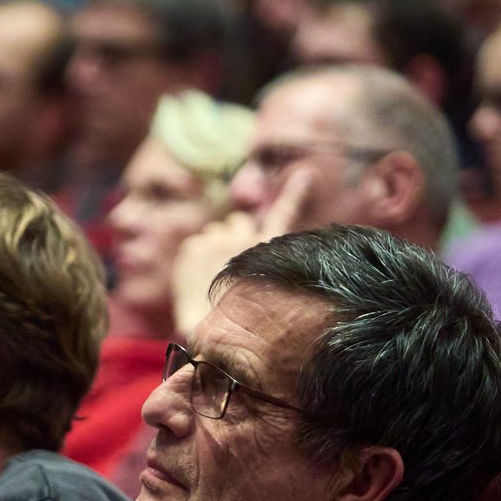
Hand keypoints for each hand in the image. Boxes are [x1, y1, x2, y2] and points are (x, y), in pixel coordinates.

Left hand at [170, 169, 313, 338]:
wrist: (205, 327)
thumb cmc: (234, 311)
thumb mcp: (257, 284)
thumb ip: (258, 258)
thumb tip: (253, 240)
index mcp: (266, 249)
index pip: (283, 215)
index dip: (295, 194)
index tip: (305, 174)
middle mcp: (245, 239)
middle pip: (239, 219)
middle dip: (233, 232)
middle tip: (226, 259)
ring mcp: (218, 240)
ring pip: (216, 229)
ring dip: (214, 243)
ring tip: (212, 271)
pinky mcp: (194, 245)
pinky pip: (195, 241)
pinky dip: (194, 256)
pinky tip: (195, 276)